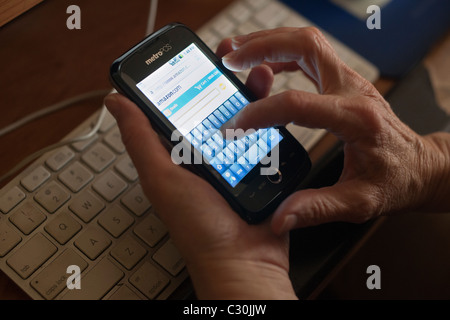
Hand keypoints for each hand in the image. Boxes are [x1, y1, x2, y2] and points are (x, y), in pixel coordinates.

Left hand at [104, 63, 296, 298]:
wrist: (244, 261)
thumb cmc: (200, 228)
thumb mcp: (161, 178)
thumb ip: (141, 139)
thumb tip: (114, 102)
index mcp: (179, 155)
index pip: (180, 108)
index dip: (185, 82)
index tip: (194, 62)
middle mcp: (208, 155)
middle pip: (216, 110)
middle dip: (226, 86)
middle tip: (235, 68)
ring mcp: (237, 160)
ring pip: (245, 120)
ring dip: (253, 100)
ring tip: (259, 81)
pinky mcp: (262, 168)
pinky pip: (268, 139)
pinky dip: (272, 123)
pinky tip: (276, 109)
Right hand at [218, 27, 449, 233]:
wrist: (421, 167)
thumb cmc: (395, 181)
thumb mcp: (358, 203)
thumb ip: (317, 209)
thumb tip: (279, 219)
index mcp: (356, 119)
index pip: (298, 104)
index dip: (261, 111)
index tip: (235, 124)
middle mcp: (353, 90)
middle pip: (305, 46)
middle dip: (261, 47)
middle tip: (229, 57)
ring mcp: (349, 82)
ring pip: (306, 43)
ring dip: (268, 43)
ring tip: (237, 54)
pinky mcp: (343, 83)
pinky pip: (308, 55)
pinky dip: (281, 54)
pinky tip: (263, 68)